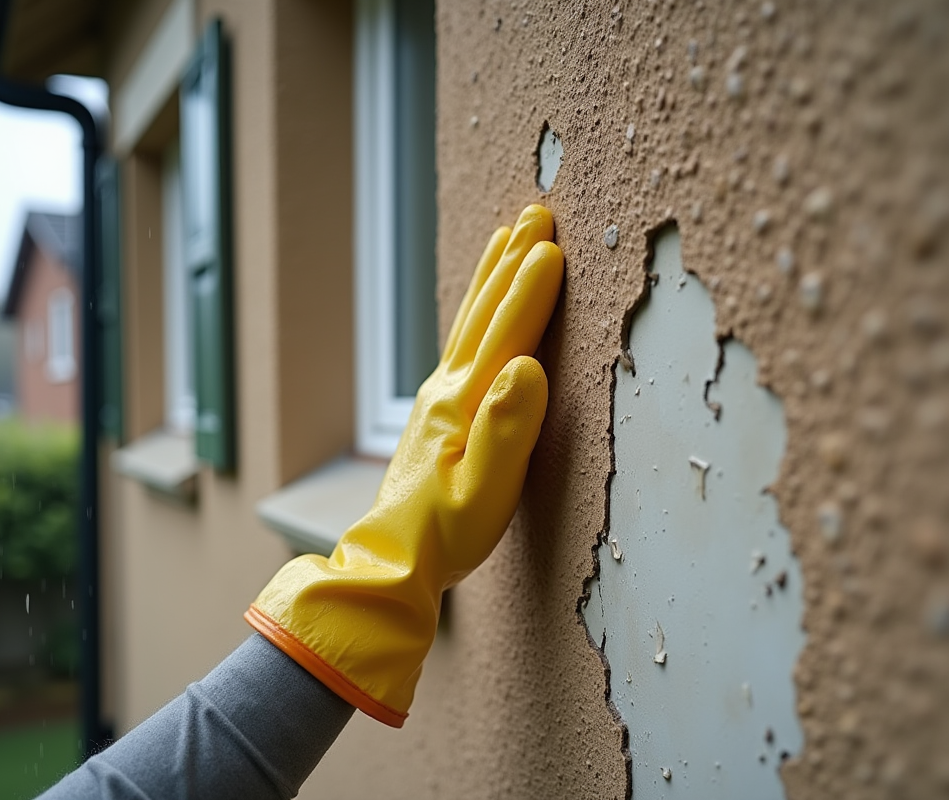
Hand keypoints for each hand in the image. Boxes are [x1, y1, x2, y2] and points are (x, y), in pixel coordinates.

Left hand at [247, 205, 563, 726]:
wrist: (395, 561)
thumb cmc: (446, 534)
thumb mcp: (485, 491)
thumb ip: (507, 429)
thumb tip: (528, 366)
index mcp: (464, 404)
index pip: (505, 336)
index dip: (530, 291)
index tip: (552, 246)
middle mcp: (448, 390)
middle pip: (484, 313)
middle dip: (511, 262)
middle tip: (534, 212)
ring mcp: (439, 398)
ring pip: (470, 322)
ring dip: (491, 277)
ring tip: (507, 237)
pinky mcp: (440, 412)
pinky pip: (464, 342)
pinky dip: (478, 311)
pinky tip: (483, 309)